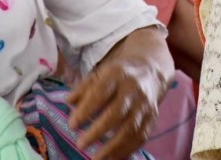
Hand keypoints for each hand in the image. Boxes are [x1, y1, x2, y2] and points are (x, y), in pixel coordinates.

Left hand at [66, 27, 173, 159]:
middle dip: (98, 131)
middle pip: (117, 113)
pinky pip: (141, 136)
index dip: (86, 110)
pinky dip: (127, 150)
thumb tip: (68, 102)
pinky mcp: (152, 117)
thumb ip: (83, 88)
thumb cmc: (118, 75)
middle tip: (80, 144)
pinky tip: (112, 158)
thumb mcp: (99, 74)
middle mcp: (134, 89)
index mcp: (117, 75)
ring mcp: (145, 104)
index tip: (72, 125)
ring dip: (113, 147)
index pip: (100, 93)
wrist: (149, 70)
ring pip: (131, 128)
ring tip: (95, 159)